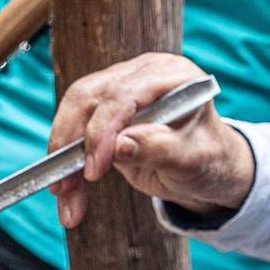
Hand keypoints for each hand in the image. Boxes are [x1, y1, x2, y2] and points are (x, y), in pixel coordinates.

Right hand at [48, 53, 255, 228]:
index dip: (102, 130)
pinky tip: (67, 190)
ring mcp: (121, 87)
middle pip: (90, 97)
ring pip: (73, 112)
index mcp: (172, 75)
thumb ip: (159, 149)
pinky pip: (73, 127)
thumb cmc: (208, 160)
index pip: (124, 94)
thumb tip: (119, 145)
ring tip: (63, 195)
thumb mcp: (192, 160)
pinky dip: (65, 160)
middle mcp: (142, 74)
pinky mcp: (104, 107)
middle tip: (65, 188)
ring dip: (61, 155)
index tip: (93, 170)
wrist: (206, 168)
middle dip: (71, 144)